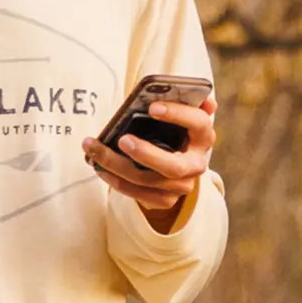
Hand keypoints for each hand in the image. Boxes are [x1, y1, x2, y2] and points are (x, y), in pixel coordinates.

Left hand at [83, 90, 216, 232]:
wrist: (177, 165)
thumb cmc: (174, 131)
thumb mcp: (180, 117)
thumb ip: (186, 104)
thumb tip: (208, 101)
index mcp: (204, 137)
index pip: (199, 124)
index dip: (178, 115)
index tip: (152, 107)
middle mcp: (196, 165)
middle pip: (173, 166)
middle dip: (146, 154)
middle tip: (122, 139)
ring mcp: (181, 186)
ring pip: (147, 180)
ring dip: (115, 164)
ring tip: (93, 147)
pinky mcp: (165, 200)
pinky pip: (137, 193)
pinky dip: (114, 179)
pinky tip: (98, 166)